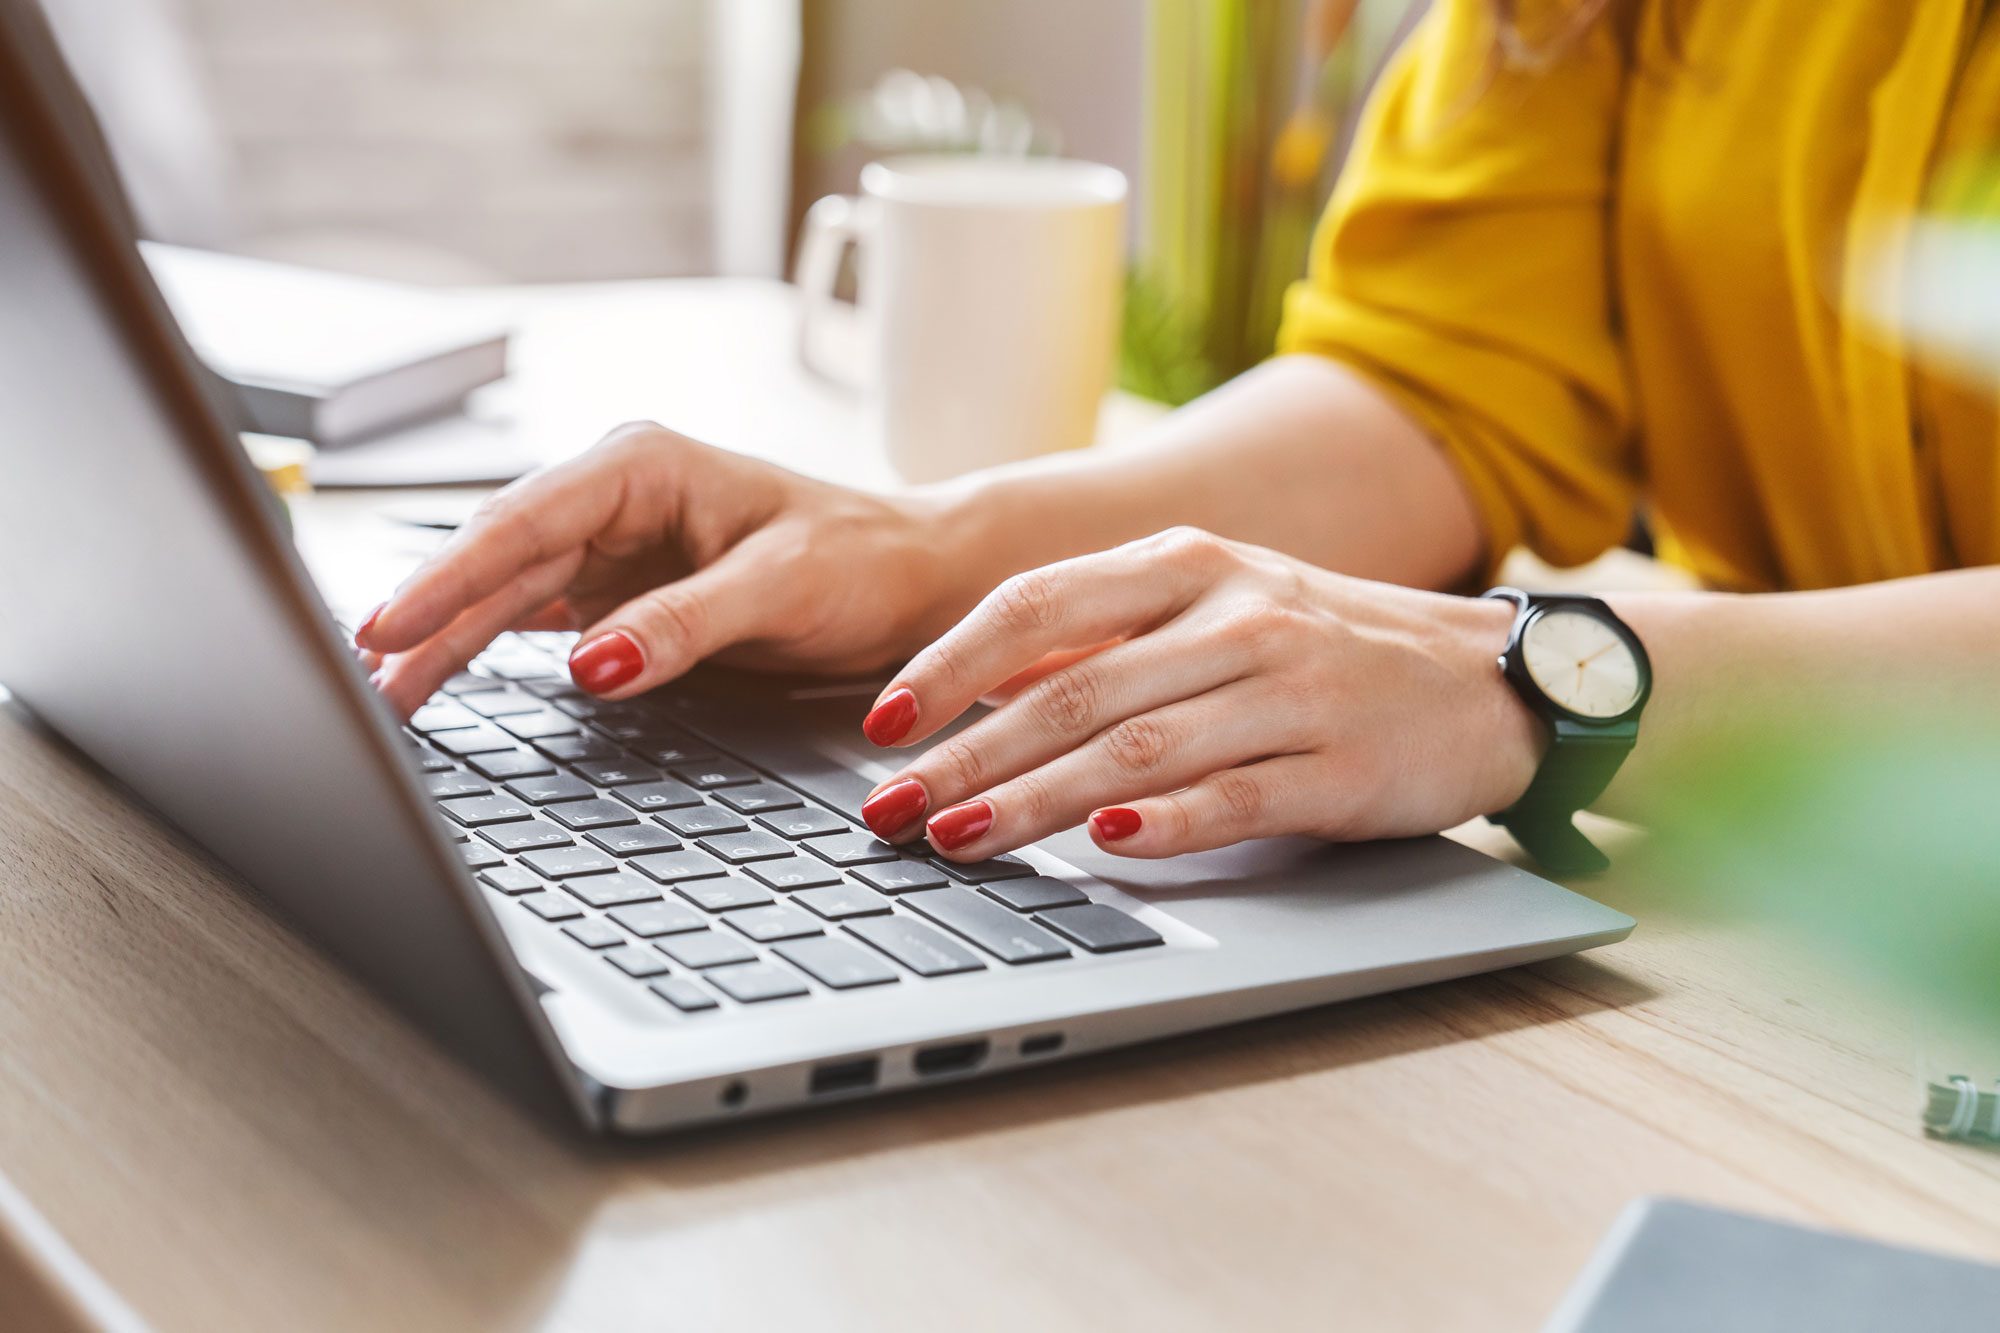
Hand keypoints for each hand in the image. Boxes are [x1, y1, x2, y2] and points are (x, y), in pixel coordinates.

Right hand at [355, 423, 964, 717]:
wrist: (912, 579)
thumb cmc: (861, 559)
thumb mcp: (779, 587)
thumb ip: (684, 623)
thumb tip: (593, 663)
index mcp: (642, 466)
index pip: (524, 521)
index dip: (450, 575)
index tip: (390, 623)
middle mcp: (614, 499)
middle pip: (496, 559)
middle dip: (426, 614)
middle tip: (363, 676)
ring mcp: (610, 547)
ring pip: (502, 594)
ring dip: (443, 640)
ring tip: (383, 693)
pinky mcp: (617, 593)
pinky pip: (531, 620)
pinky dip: (483, 650)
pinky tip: (435, 678)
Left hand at [855, 528, 1545, 859]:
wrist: (1488, 678)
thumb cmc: (1327, 646)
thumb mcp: (1216, 607)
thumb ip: (1109, 637)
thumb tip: (978, 688)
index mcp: (1188, 564)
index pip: (1037, 603)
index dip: (947, 664)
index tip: (881, 725)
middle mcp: (1233, 615)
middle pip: (1071, 688)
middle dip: (965, 754)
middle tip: (890, 810)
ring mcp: (1289, 688)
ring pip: (1136, 747)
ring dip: (1035, 799)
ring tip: (960, 838)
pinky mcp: (1338, 765)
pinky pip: (1235, 795)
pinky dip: (1164, 824)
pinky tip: (1104, 849)